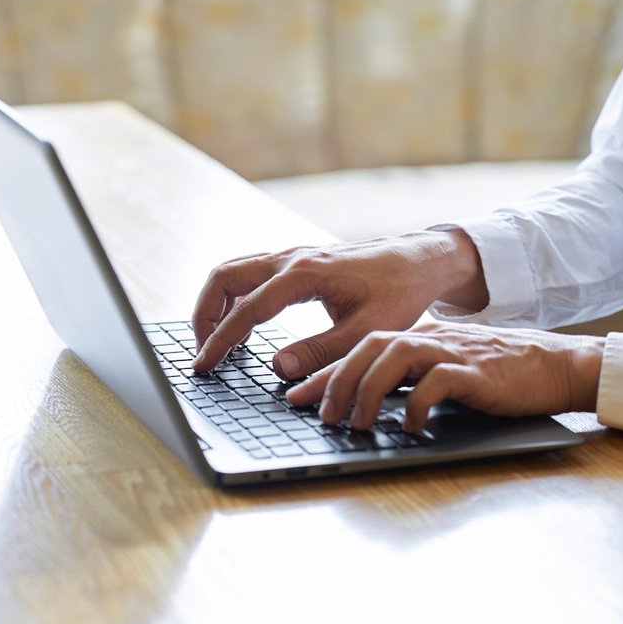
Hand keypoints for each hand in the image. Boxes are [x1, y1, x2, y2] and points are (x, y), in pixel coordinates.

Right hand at [190, 229, 488, 378]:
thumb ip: (321, 351)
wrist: (419, 261)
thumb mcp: (366, 330)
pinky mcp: (293, 260)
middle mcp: (289, 258)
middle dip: (204, 316)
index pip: (246, 310)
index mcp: (303, 275)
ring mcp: (289, 255)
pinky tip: (242, 325)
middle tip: (205, 352)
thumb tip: (278, 368)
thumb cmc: (399, 293)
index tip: (203, 365)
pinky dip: (232, 297)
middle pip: (222, 278)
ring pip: (230, 272)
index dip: (220, 341)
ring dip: (214, 304)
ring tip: (218, 342)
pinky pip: (247, 273)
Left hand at [284, 323, 604, 431]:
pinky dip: (418, 404)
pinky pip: (437, 382)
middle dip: (337, 382)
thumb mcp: (442, 372)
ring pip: (394, 358)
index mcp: (416, 338)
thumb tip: (362, 404)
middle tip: (322, 415)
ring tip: (356, 424)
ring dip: (368, 392)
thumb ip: (407, 380)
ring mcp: (452, 352)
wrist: (557, 366)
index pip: (358, 350)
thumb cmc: (497, 374)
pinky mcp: (477, 371)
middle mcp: (429, 339)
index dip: (324, 374)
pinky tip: (410, 426)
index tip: (294, 397)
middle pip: (368, 348)